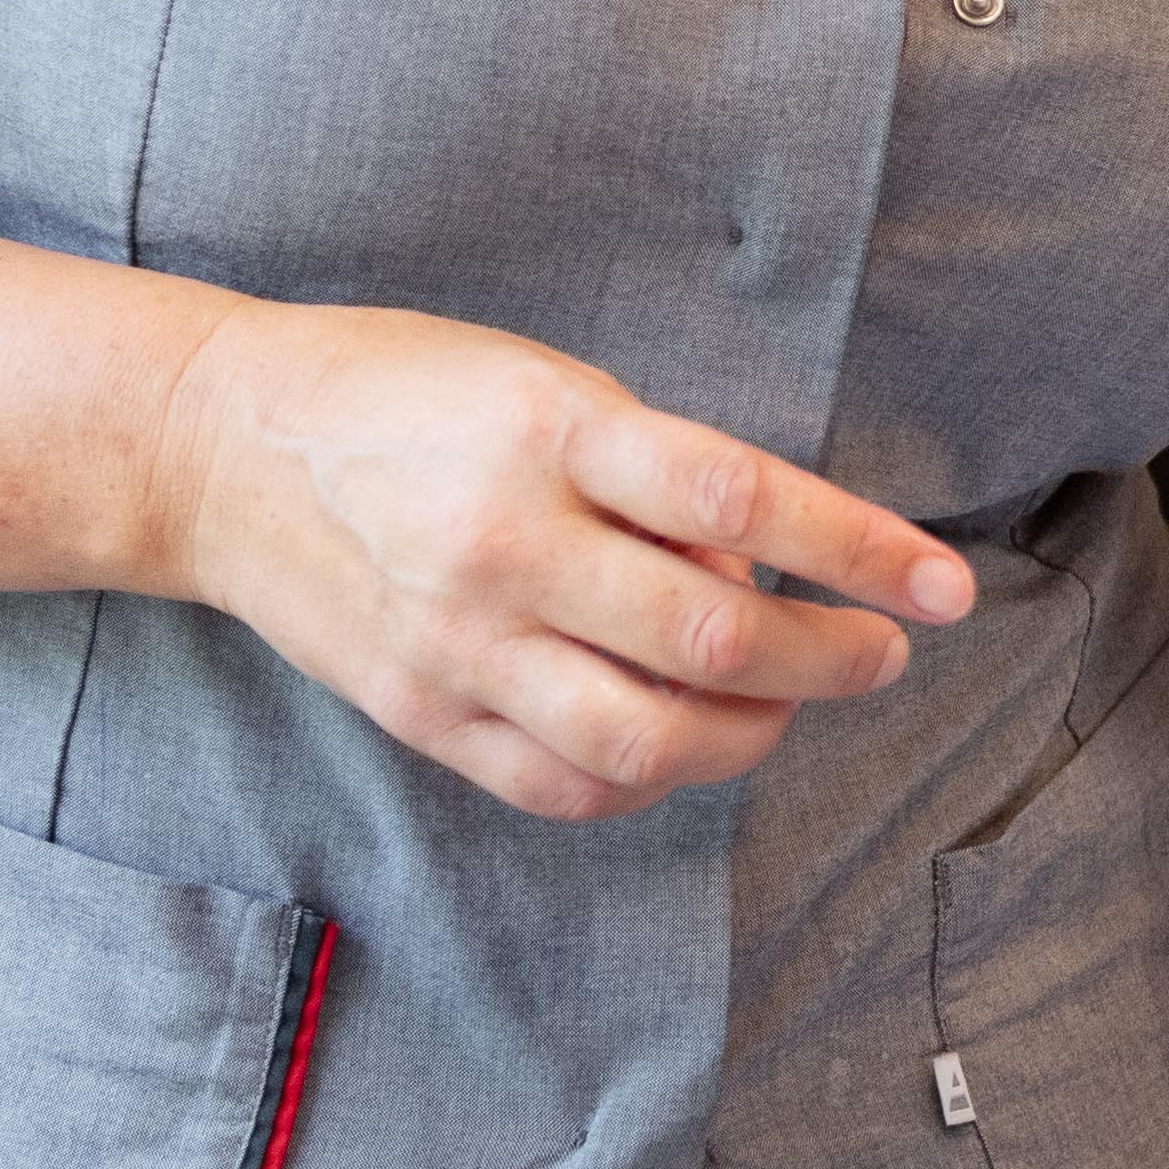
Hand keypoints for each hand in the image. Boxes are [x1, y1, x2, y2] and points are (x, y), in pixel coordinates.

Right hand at [151, 299, 977, 820]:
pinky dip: (653, 780)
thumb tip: (760, 567)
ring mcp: (457, 643)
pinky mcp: (422, 714)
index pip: (739, 499)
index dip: (860, 548)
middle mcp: (503, 545)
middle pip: (708, 635)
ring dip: (752, 732)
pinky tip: (691, 741)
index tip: (946, 583)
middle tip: (883, 651)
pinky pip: (564, 784)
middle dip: (830, 656)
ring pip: (645, 739)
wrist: (222, 451)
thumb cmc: (408, 392)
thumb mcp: (547, 384)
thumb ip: (658, 474)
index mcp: (547, 433)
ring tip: (792, 700)